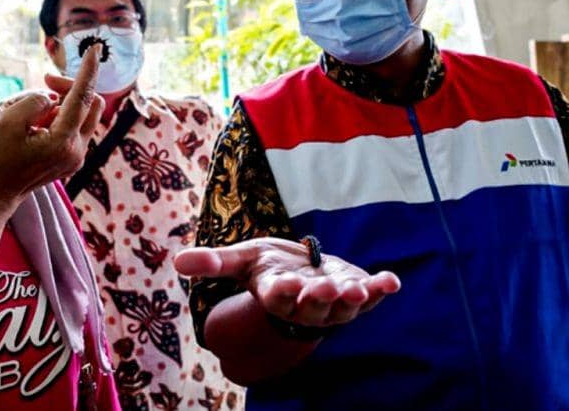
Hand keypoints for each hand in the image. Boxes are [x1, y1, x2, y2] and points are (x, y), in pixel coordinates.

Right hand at [0, 45, 103, 211]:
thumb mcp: (9, 120)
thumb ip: (35, 100)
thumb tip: (53, 99)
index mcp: (64, 141)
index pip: (83, 96)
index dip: (89, 69)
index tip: (95, 48)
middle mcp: (77, 150)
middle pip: (91, 104)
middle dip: (72, 87)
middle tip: (46, 82)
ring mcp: (77, 157)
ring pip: (82, 115)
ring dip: (62, 104)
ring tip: (31, 113)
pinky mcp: (72, 160)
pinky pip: (74, 128)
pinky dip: (59, 118)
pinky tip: (36, 126)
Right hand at [174, 237, 399, 327]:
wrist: (303, 272)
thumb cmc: (271, 266)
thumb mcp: (243, 259)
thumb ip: (214, 263)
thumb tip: (176, 263)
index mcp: (277, 295)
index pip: (278, 298)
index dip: (282, 292)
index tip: (283, 285)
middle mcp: (307, 305)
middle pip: (313, 307)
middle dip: (319, 299)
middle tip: (323, 290)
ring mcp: (335, 303)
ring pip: (344, 309)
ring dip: (352, 300)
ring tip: (358, 290)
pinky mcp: (358, 294)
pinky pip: (372, 297)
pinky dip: (381, 289)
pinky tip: (391, 281)